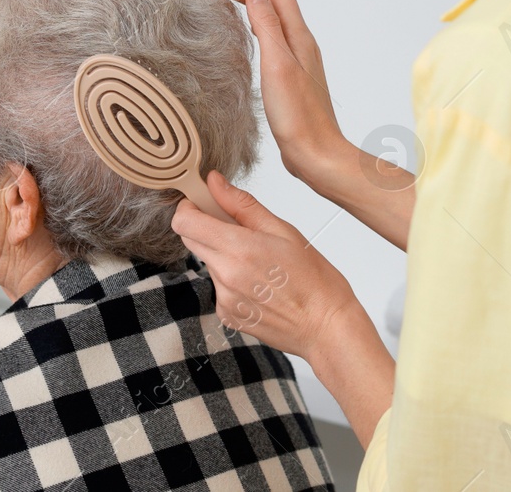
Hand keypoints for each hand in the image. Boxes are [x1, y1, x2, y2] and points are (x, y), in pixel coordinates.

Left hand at [173, 171, 395, 445]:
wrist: (326, 328)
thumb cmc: (315, 280)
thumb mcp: (284, 231)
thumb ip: (242, 205)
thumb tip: (215, 182)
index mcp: (239, 249)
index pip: (184, 222)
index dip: (189, 208)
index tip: (202, 203)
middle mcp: (225, 275)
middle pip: (190, 240)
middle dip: (205, 227)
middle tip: (236, 226)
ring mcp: (224, 298)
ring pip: (207, 262)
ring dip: (222, 254)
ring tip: (259, 261)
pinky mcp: (227, 315)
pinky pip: (218, 286)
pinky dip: (231, 279)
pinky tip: (259, 283)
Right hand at [213, 0, 348, 180]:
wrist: (316, 153)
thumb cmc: (298, 116)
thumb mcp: (277, 64)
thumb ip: (267, 25)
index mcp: (297, 36)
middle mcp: (299, 42)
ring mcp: (295, 57)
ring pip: (271, 15)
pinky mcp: (289, 74)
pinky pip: (270, 34)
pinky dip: (253, 20)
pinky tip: (245, 26)